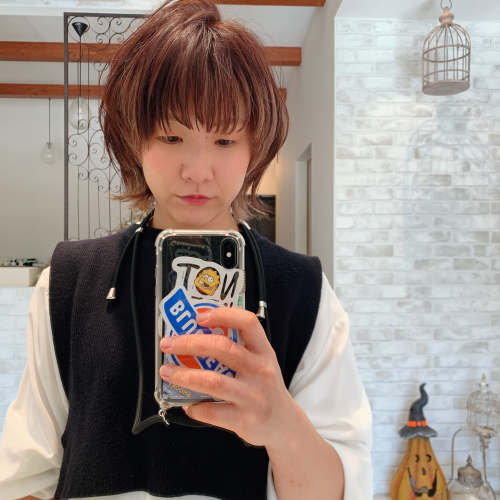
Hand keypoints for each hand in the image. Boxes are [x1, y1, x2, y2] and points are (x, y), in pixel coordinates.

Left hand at [159, 308, 298, 446]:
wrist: (285, 424)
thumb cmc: (265, 387)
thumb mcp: (261, 362)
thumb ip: (238, 349)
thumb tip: (195, 337)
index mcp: (263, 351)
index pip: (248, 323)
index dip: (223, 315)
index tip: (199, 317)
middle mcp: (260, 371)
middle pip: (223, 348)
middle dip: (190, 343)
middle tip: (168, 343)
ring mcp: (253, 396)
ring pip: (212, 381)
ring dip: (184, 375)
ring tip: (166, 371)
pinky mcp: (244, 420)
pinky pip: (211, 412)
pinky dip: (193, 406)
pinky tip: (186, 403)